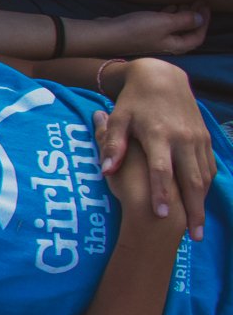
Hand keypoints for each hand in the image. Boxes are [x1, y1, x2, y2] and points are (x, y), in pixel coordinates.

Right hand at [97, 3, 210, 57]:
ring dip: (182, 16)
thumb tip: (200, 19)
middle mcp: (165, 44)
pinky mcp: (142, 33)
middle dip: (195, 18)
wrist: (106, 35)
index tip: (204, 6)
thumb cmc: (135, 30)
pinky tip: (168, 7)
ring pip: (174, 28)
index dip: (204, 22)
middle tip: (197, 1)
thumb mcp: (164, 22)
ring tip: (185, 2)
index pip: (197, 37)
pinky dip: (169, 16)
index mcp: (174, 45)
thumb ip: (184, 20)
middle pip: (187, 33)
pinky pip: (162, 24)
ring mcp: (153, 39)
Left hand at [97, 57, 215, 238]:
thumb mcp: (119, 118)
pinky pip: (209, 167)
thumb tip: (104, 170)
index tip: (162, 216)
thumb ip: (112, 144)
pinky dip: (207, 187)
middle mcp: (182, 139)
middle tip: (192, 236)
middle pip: (191, 180)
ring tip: (197, 228)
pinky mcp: (204, 138)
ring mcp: (197, 139)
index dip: (162, 193)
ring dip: (203, 203)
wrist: (163, 78)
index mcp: (159, 135)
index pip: (161, 170)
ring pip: (204, 177)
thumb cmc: (134, 101)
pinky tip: (201, 203)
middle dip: (193, 210)